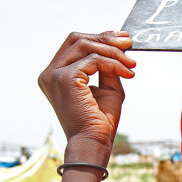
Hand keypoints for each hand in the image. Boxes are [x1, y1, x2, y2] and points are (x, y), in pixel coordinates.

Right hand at [37, 31, 134, 152]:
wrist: (94, 143)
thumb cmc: (99, 122)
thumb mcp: (107, 88)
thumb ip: (108, 67)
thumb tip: (117, 47)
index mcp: (55, 75)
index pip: (74, 45)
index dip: (99, 38)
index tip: (122, 40)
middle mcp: (50, 73)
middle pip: (77, 39)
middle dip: (105, 38)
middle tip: (129, 43)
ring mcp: (54, 75)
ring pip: (86, 46)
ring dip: (113, 52)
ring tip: (131, 64)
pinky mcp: (65, 79)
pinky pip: (94, 60)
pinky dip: (114, 63)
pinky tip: (127, 73)